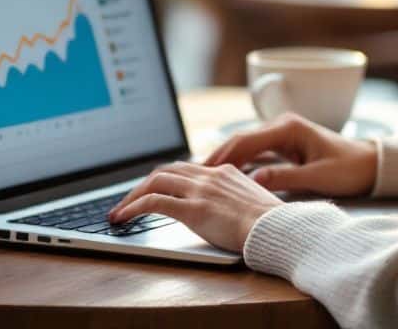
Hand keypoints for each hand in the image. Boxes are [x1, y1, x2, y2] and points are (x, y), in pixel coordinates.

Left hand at [107, 161, 283, 252]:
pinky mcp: (194, 209)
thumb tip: (224, 209)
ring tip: (119, 212)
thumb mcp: (252, 201)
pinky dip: (134, 208)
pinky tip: (125, 217)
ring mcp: (200, 191)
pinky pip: (154, 203)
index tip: (152, 190)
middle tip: (128, 201)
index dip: (164, 179)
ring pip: (155, 182)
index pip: (185, 168)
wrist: (278, 229)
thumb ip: (234, 198)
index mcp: (224, 172)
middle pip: (165, 171)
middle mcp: (209, 176)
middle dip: (142, 186)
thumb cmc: (271, 223)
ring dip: (132, 196)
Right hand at [204, 112, 378, 197]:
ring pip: (244, 145)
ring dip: (224, 159)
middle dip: (216, 156)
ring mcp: (281, 134)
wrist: (371, 164)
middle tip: (192, 174)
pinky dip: (239, 161)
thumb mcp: (319, 177)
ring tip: (201, 175)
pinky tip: (225, 174)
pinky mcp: (284, 144)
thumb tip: (254, 180)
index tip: (202, 170)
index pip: (246, 141)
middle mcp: (281, 125)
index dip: (222, 156)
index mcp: (288, 128)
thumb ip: (286, 178)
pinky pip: (254, 152)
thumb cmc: (350, 169)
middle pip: (240, 140)